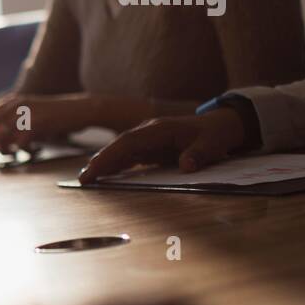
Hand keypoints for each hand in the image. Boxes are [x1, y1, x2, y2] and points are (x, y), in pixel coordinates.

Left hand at [0, 94, 100, 152]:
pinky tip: (32, 152)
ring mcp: (25, 113)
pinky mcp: (37, 123)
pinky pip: (19, 143)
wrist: (80, 109)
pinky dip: (22, 151)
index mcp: (12, 101)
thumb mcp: (31, 115)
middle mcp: (16, 105)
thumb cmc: (56, 116)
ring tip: (15, 154)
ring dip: (4, 150)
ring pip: (0, 136)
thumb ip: (13, 124)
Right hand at [78, 109, 244, 183]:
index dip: (110, 155)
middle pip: (119, 146)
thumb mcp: (213, 143)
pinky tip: (106, 175)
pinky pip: (129, 156)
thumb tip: (186, 166)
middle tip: (83, 179)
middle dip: (100, 161)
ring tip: (88, 179)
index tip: (95, 169)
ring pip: (121, 151)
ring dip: (105, 163)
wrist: (221, 124)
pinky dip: (116, 165)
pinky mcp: (151, 147)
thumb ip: (199, 154)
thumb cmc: (215, 133)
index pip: (128, 142)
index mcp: (160, 129)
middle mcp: (149, 132)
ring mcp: (149, 139)